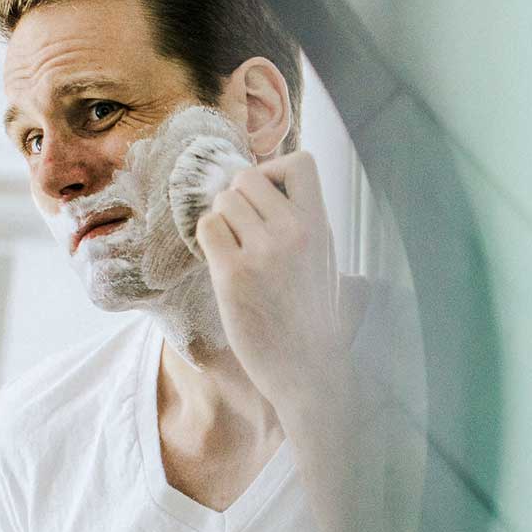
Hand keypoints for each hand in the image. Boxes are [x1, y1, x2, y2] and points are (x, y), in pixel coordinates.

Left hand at [194, 150, 347, 412]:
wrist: (307, 370)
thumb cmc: (312, 317)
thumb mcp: (323, 259)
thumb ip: (303, 222)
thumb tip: (267, 182)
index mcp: (320, 226)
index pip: (301, 161)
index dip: (276, 171)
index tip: (269, 199)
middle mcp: (294, 231)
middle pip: (248, 177)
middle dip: (238, 199)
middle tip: (242, 232)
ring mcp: (263, 252)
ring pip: (223, 201)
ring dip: (222, 221)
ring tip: (235, 252)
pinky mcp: (233, 275)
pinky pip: (207, 228)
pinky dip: (209, 241)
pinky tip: (222, 264)